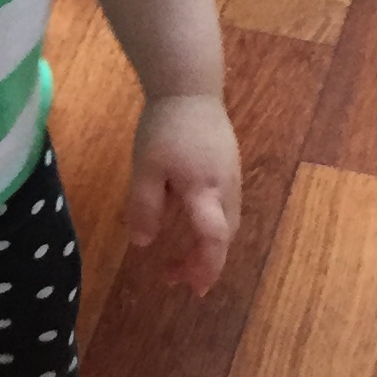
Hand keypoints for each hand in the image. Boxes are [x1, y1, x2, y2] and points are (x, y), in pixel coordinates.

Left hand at [127, 91, 240, 293]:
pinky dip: (213, 227)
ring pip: (228, 223)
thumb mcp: (145, 167)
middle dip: (203, 262)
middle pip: (224, 235)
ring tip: (183, 260)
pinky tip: (193, 226)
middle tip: (176, 278)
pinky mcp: (231, 169)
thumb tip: (143, 243)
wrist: (190, 88)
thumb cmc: (164, 126)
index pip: (213, 237)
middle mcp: (226, 188)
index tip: (194, 288)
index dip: (206, 266)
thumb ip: (145, 206)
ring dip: (208, 246)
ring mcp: (233, 178)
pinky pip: (227, 208)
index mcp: (204, 190)